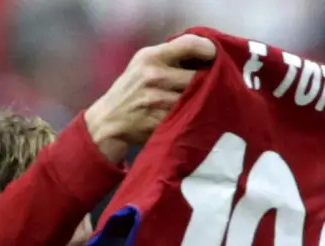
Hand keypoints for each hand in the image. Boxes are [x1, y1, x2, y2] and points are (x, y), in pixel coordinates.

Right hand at [85, 34, 216, 162]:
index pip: (190, 44)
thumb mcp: (142, 63)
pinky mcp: (159, 122)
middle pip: (198, 75)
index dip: (209, 50)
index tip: (216, 58)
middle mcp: (154, 76)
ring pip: (195, 99)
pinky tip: (188, 116)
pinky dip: (191, 117)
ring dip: (201, 101)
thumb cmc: (130, 89)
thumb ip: (169, 55)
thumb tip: (206, 54)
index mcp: (151, 57)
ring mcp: (156, 101)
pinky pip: (186, 117)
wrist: (108, 120)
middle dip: (206, 81)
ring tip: (198, 102)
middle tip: (209, 86)